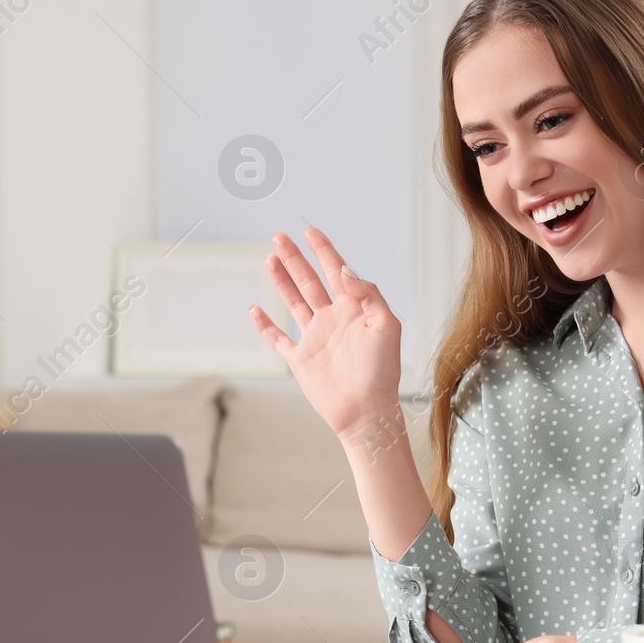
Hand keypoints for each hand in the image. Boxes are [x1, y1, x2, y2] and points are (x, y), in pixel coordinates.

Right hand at [250, 226, 403, 442]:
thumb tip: (345, 270)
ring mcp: (315, 338)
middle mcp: (333, 319)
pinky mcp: (301, 359)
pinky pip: (278, 338)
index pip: (336, 271)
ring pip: (294, 301)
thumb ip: (367, 294)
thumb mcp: (386, 325)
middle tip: (280, 236)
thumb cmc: (383, 372)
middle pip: (310, 281)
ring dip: (282, 280)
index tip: (311, 231)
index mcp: (354, 309)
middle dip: (295, 258)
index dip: (324, 250)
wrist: (366, 411)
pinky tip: (256, 309)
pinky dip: (266, 325)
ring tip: (270, 258)